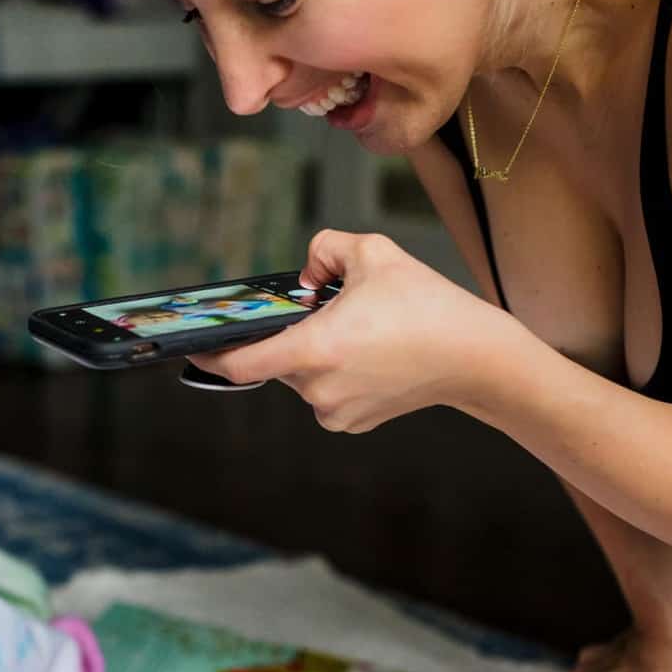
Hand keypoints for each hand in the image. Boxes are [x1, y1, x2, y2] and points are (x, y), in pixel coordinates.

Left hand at [189, 229, 496, 430]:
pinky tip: (371, 356)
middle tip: (329, 311)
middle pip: (279, 361)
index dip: (213, 358)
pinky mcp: (353, 422)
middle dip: (294, 334)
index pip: (241, 365)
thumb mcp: (372, 252)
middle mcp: (318, 389)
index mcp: (314, 350)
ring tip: (363, 332)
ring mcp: (335, 411)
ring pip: (304, 376)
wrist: (473, 357)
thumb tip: (305, 273)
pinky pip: (326, 393)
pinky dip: (337, 373)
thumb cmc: (427, 306)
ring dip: (317, 353)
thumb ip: (324, 249)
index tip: (198, 351)